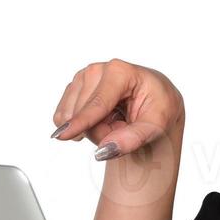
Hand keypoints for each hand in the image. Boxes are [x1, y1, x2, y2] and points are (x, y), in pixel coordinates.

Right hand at [50, 58, 183, 160]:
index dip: (81, 122)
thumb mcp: (156, 127)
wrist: (154, 100)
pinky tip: (99, 119)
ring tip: (113, 122)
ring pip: (70, 117)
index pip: (97, 104)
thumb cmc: (157, 109)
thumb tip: (105, 150)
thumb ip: (132, 139)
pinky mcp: (74, 87)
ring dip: (91, 130)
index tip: (62, 136)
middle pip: (84, 114)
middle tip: (123, 128)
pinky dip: (80, 125)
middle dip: (100, 131)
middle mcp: (97, 69)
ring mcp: (83, 77)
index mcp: (120, 71)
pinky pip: (63, 116)